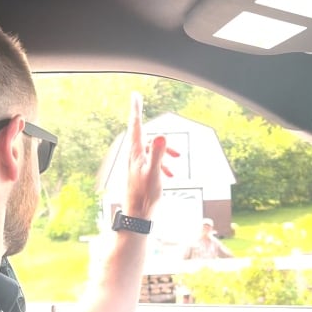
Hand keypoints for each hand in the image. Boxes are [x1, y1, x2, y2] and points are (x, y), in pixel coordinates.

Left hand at [125, 92, 178, 218]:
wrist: (136, 217)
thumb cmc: (145, 197)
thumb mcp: (155, 174)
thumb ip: (158, 155)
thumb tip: (161, 135)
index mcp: (136, 154)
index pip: (136, 126)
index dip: (136, 109)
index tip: (135, 95)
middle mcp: (134, 158)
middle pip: (142, 135)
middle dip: (151, 127)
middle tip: (144, 106)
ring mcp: (136, 166)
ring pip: (149, 149)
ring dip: (164, 150)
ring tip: (178, 157)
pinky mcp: (139, 175)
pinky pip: (151, 162)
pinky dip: (162, 163)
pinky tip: (170, 174)